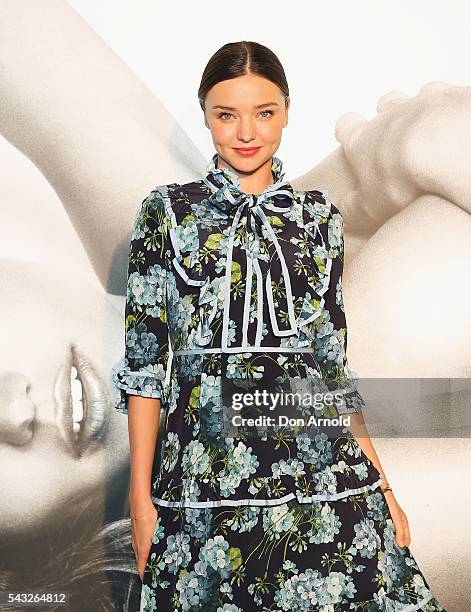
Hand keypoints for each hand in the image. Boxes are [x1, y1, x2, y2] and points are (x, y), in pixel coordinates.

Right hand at [130, 503, 158, 580]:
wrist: (140, 502)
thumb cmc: (148, 516)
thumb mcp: (159, 532)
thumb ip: (162, 544)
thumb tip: (169, 552)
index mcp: (142, 549)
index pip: (142, 569)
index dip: (146, 578)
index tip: (151, 583)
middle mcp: (137, 546)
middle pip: (141, 563)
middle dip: (148, 569)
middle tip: (157, 573)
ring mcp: (135, 539)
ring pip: (141, 553)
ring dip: (147, 559)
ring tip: (156, 561)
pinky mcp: (136, 532)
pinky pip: (140, 545)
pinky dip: (146, 549)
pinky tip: (153, 544)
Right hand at [335, 82, 470, 226]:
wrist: (447, 149)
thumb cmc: (403, 177)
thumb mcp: (370, 206)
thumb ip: (354, 207)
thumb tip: (345, 210)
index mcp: (364, 139)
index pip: (347, 127)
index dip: (347, 130)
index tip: (346, 134)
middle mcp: (393, 114)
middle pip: (386, 105)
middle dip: (388, 115)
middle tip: (395, 135)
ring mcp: (427, 102)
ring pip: (421, 97)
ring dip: (424, 111)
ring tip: (432, 131)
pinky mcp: (459, 98)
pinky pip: (454, 98)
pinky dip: (455, 110)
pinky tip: (460, 127)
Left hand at [382, 490, 410, 547]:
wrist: (380, 491)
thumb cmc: (391, 502)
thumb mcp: (397, 519)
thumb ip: (400, 532)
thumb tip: (402, 545)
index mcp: (404, 521)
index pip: (407, 538)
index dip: (405, 545)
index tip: (401, 554)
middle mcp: (397, 521)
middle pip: (398, 536)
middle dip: (395, 543)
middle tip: (392, 552)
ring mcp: (390, 520)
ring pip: (390, 533)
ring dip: (388, 538)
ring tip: (384, 546)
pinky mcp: (382, 518)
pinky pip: (383, 528)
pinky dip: (382, 533)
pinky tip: (378, 537)